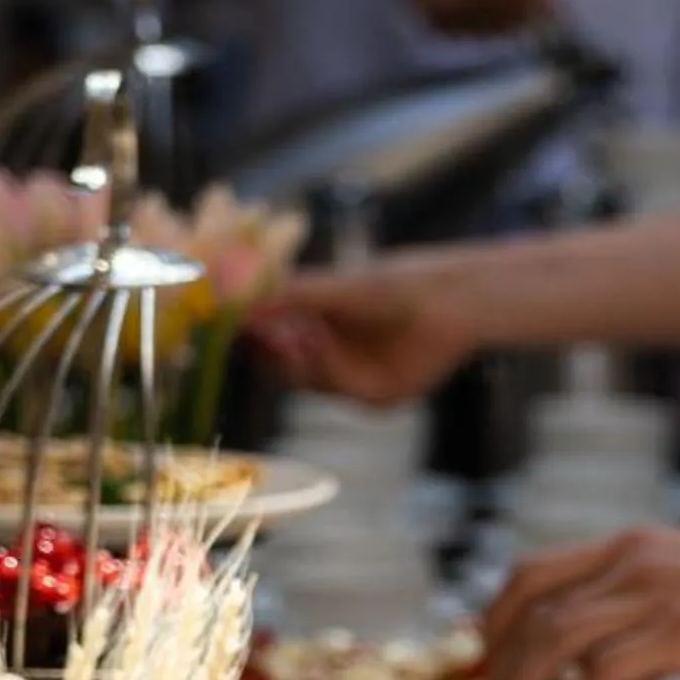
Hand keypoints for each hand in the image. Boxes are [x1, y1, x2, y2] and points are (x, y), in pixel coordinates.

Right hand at [251, 254, 480, 404]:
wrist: (449, 302)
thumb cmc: (394, 284)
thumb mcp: (334, 288)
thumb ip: (289, 295)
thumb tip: (241, 302)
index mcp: (319, 328)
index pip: (274, 343)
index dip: (253, 338)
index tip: (230, 327)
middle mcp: (334, 357)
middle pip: (288, 369)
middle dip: (270, 354)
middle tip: (251, 336)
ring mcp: (356, 378)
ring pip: (313, 380)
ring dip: (300, 358)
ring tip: (290, 331)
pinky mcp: (379, 395)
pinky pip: (345, 390)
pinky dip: (331, 367)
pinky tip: (320, 341)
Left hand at [480, 526, 679, 679]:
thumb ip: (640, 621)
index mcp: (630, 548)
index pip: (532, 575)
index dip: (490, 620)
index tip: (472, 660)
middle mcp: (631, 563)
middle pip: (529, 611)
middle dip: (491, 666)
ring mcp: (653, 595)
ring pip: (553, 640)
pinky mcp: (679, 631)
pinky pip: (607, 673)